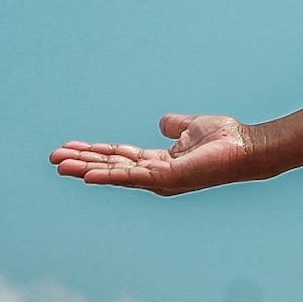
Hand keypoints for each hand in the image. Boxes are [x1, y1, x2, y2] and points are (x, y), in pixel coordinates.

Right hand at [49, 113, 264, 195]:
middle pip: (111, 167)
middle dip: (83, 162)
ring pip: (115, 174)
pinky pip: (132, 178)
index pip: (120, 157)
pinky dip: (108, 177)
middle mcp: (156, 174)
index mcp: (160, 162)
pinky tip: (87, 176)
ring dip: (86, 169)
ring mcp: (160, 179)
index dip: (95, 152)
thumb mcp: (193, 127)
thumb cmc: (227, 140)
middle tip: (53, 158)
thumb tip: (162, 122)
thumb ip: (175, 126)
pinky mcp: (167, 179)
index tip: (69, 147)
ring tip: (59, 165)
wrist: (249, 146)